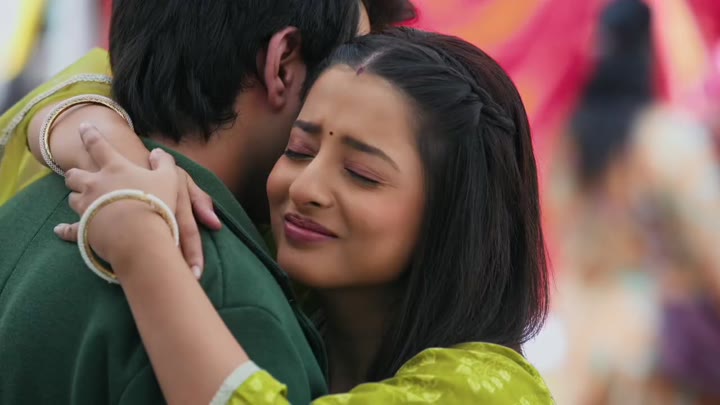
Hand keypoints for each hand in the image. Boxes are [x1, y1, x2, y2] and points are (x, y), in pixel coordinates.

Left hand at [55, 123, 220, 276]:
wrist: (141, 238)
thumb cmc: (156, 204)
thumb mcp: (169, 178)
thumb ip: (164, 162)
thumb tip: (158, 152)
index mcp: (114, 169)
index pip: (98, 145)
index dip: (90, 134)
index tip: (83, 126)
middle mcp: (94, 185)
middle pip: (74, 175)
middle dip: (75, 174)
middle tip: (80, 175)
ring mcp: (86, 207)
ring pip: (72, 198)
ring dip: (76, 197)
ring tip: (82, 200)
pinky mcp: (84, 229)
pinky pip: (69, 229)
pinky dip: (64, 229)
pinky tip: (59, 229)